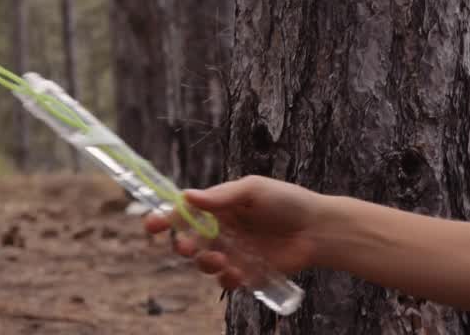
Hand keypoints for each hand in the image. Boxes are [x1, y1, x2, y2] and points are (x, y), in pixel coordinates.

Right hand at [144, 175, 321, 289]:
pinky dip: (226, 279)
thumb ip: (220, 196)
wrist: (318, 230)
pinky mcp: (246, 272)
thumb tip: (186, 196)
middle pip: (189, 240)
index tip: (151, 225)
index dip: (165, 218)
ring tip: (219, 260)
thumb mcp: (252, 190)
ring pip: (204, 262)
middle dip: (181, 245)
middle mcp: (222, 230)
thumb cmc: (287, 201)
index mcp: (219, 206)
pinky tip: (236, 273)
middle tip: (186, 246)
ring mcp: (233, 252)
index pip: (185, 212)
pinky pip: (225, 280)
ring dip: (204, 263)